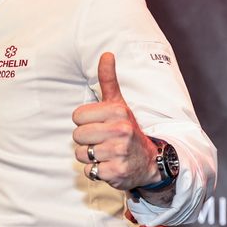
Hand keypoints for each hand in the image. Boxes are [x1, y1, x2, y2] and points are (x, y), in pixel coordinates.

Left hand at [72, 52, 159, 190]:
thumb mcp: (119, 104)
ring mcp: (119, 152)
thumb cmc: (126, 129)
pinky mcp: (117, 172)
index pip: (77, 116)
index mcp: (117, 112)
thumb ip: (108, 79)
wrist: (149, 161)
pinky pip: (89, 171)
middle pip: (77, 135)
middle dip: (86, 140)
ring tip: (106, 153)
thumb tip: (107, 53)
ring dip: (90, 156)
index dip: (85, 122)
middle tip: (103, 140)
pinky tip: (109, 165)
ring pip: (81, 154)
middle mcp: (120, 131)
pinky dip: (96, 171)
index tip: (100, 124)